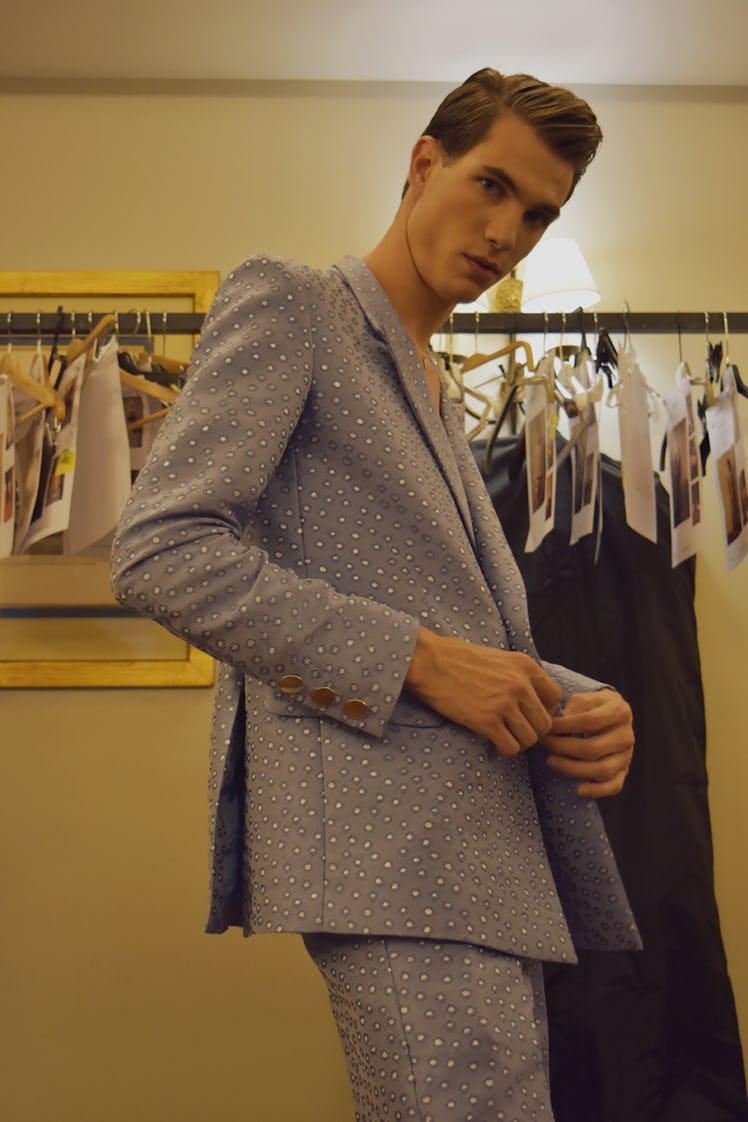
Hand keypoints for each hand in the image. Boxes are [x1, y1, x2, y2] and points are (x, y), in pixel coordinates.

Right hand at [405, 628, 561, 756]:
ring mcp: (504, 703)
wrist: (429, 661)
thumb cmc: (458, 659)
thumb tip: (534, 702)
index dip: (544, 710)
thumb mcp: (498, 658)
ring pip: (529, 739)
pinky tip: (491, 740)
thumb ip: (519, 676)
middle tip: (512, 729)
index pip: (554, 697)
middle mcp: (520, 684)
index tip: (528, 714)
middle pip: (544, 723)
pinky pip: (510, 747)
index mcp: (525, 666)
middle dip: (530, 730)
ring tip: (501, 734)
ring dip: (516, 741)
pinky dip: (503, 749)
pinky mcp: (487, 720)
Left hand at [541, 689, 633, 798]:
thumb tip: (558, 724)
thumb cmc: (591, 707)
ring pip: (601, 770)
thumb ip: (573, 707)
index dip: (564, 726)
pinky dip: (596, 791)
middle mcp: (627, 735)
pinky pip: (613, 786)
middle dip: (562, 747)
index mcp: (620, 712)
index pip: (589, 721)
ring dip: (571, 769)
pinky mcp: (623, 772)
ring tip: (550, 761)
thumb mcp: (584, 698)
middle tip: (543, 743)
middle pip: (592, 748)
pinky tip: (578, 790)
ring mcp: (627, 756)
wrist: (611, 716)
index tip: (546, 727)